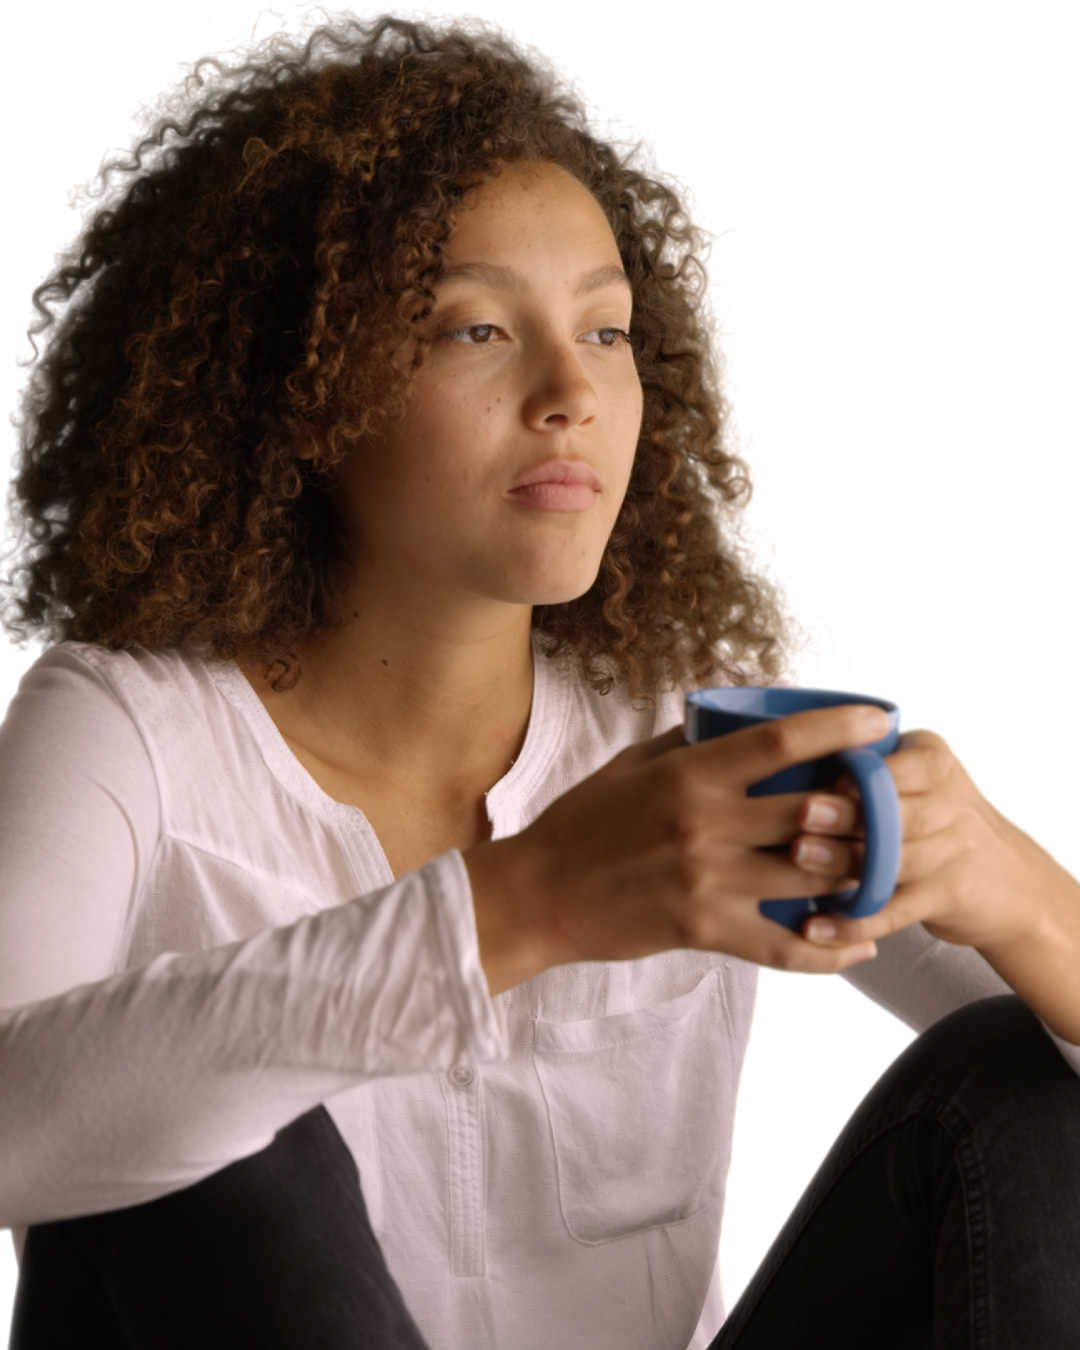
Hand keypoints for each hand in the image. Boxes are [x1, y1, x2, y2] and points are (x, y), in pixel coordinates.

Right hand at [464, 704, 889, 993]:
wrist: (540, 893)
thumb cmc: (584, 821)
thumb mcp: (631, 765)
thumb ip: (690, 744)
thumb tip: (741, 718)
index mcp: (690, 774)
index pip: (781, 741)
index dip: (838, 727)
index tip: (880, 719)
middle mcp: (705, 824)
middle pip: (813, 812)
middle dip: (863, 807)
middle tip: (891, 803)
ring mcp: (707, 880)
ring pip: (811, 878)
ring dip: (856, 873)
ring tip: (886, 867)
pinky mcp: (703, 930)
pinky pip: (783, 947)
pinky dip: (829, 951)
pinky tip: (860, 944)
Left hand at [789, 729, 1076, 951]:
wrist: (1009, 884)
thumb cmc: (933, 821)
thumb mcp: (915, 779)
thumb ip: (865, 767)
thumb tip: (776, 761)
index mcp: (934, 761)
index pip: (894, 762)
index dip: (853, 771)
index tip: (810, 773)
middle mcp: (952, 801)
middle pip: (893, 809)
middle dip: (846, 812)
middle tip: (801, 813)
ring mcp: (955, 852)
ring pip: (891, 858)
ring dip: (841, 860)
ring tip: (798, 858)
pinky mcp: (950, 898)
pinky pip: (895, 910)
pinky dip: (854, 921)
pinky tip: (814, 927)